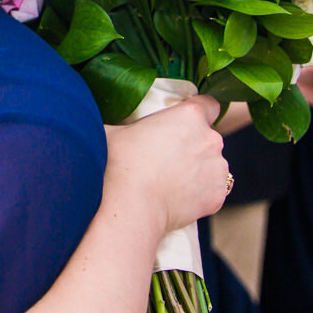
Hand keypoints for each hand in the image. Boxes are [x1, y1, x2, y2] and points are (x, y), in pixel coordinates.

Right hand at [104, 95, 228, 235]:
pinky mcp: (216, 196)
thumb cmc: (116, 164)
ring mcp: (217, 169)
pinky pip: (210, 192)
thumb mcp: (110, 131)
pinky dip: (198, 195)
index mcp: (189, 116)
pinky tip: (175, 199)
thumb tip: (96, 117)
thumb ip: (118, 122)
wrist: (129, 207)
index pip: (209, 105)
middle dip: (192, 145)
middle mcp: (210, 139)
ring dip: (197, 170)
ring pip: (211, 166)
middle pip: (208, 137)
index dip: (197, 113)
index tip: (184, 123)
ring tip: (168, 182)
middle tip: (165, 157)